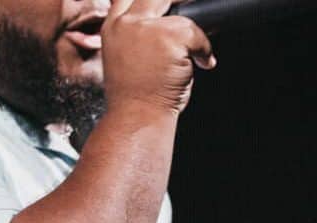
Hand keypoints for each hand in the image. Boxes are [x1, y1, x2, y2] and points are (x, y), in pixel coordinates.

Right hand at [101, 0, 215, 115]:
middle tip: (184, 32)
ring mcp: (146, 28)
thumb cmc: (135, 97)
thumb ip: (137, 34)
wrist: (138, 117)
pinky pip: (197, 33)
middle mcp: (125, 23)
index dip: (149, 1)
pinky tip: (200, 63)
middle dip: (176, 5)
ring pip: (181, 15)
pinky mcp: (168, 36)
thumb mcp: (125, 57)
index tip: (166, 8)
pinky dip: (204, 50)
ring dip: (191, 37)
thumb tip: (164, 21)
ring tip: (192, 57)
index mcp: (112, 28)